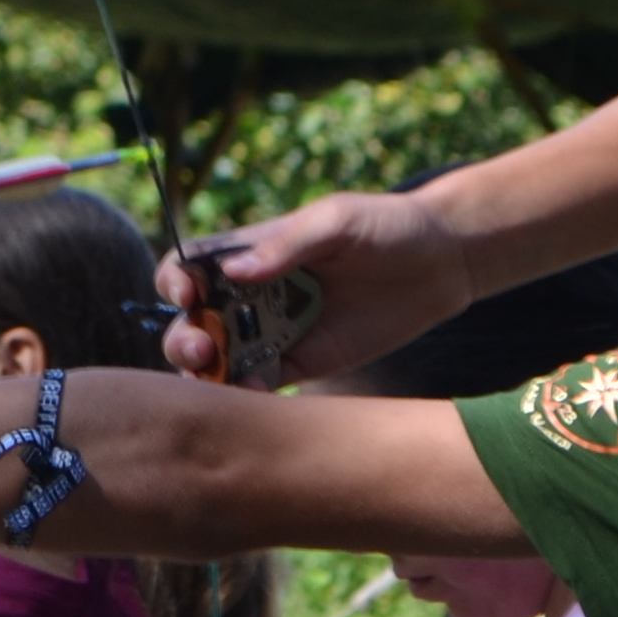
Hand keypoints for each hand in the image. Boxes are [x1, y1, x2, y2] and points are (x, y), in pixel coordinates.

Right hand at [154, 190, 474, 386]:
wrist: (441, 262)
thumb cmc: (385, 226)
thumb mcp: (337, 221)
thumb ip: (287, 245)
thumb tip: (233, 272)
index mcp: (249, 253)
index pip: (189, 267)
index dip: (175, 282)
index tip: (190, 295)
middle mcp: (252, 295)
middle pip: (193, 322)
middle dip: (184, 337)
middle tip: (203, 347)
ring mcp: (274, 333)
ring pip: (218, 359)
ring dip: (205, 372)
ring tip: (217, 374)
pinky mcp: (302, 364)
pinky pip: (260, 385)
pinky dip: (247, 395)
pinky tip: (257, 394)